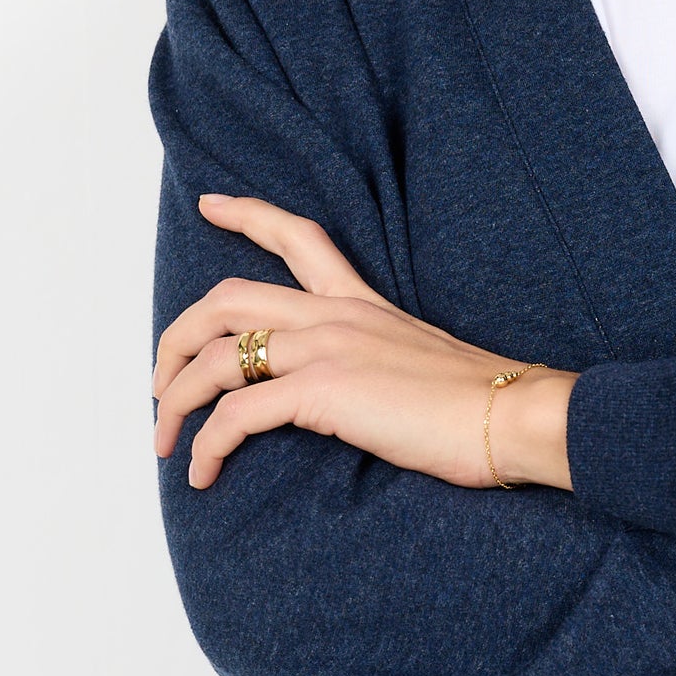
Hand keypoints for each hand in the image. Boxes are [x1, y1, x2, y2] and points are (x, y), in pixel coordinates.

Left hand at [152, 193, 577, 491]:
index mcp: (360, 301)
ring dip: (174, 398)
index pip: (297, 237)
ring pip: (216, 356)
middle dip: (176, 337)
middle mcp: (335, 313)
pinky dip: (206, 444)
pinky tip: (202, 471)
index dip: (245, 215)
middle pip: (225, 299)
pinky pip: (235, 414)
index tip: (209, 204)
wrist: (517, 415)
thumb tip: (348, 394)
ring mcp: (327, 347)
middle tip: (159, 378)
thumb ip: (373, 360)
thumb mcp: (418, 361)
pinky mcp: (323, 391)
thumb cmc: (481, 402)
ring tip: (163, 438)